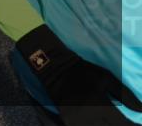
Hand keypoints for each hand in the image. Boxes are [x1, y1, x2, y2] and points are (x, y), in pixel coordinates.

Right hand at [17, 24, 141, 123]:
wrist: (54, 68)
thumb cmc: (83, 71)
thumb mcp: (105, 77)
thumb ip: (125, 94)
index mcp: (101, 103)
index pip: (121, 123)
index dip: (131, 125)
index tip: (135, 124)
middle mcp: (89, 114)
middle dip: (116, 125)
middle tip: (117, 120)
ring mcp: (77, 119)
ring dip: (105, 125)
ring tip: (108, 121)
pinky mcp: (68, 120)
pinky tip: (96, 122)